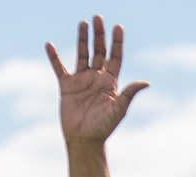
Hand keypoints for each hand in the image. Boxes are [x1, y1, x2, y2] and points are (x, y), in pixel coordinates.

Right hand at [46, 16, 148, 146]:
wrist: (85, 139)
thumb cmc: (104, 127)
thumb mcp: (118, 110)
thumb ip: (129, 94)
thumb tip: (145, 82)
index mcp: (110, 83)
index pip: (115, 58)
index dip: (117, 43)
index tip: (119, 27)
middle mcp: (97, 79)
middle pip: (99, 52)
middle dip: (99, 35)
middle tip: (98, 18)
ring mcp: (82, 81)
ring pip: (82, 55)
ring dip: (82, 39)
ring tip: (83, 23)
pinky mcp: (67, 86)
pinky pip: (59, 68)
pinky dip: (54, 57)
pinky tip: (50, 45)